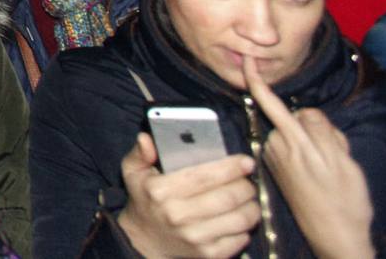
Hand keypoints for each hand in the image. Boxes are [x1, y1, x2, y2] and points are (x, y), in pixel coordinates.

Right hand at [115, 132, 259, 258]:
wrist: (145, 240)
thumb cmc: (145, 200)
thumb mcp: (134, 172)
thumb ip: (140, 153)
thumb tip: (146, 139)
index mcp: (160, 191)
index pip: (205, 176)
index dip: (231, 167)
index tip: (246, 161)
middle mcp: (177, 215)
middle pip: (229, 196)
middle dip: (246, 185)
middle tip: (247, 180)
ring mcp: (194, 237)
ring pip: (241, 218)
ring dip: (251, 205)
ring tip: (248, 198)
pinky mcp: (209, 254)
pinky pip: (241, 238)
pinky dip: (247, 227)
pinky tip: (239, 217)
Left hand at [245, 56, 373, 258]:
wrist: (334, 233)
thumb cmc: (343, 199)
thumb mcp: (342, 159)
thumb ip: (322, 130)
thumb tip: (305, 114)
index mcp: (294, 142)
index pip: (271, 103)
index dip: (257, 80)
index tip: (246, 61)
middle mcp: (278, 147)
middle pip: (298, 117)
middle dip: (317, 128)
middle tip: (334, 156)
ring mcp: (276, 157)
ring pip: (297, 133)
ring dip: (313, 143)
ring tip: (327, 169)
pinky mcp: (277, 167)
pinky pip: (294, 147)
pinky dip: (308, 154)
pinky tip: (319, 174)